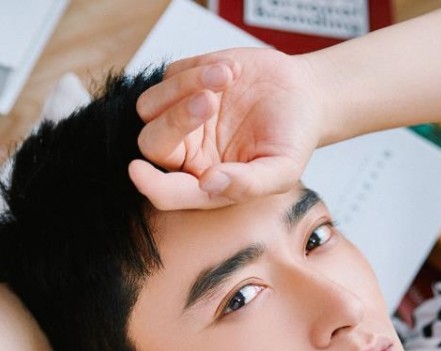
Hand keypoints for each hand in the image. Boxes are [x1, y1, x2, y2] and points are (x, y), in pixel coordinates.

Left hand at [130, 48, 322, 209]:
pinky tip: (233, 71)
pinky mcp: (182, 83)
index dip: (150, 185)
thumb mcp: (283, 170)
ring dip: (184, 87)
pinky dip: (198, 69)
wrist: (303, 94)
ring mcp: (180, 117)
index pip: (167, 192)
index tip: (137, 171)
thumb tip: (208, 184)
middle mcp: (186, 152)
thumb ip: (249, 184)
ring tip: (228, 76)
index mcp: (204, 182)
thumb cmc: (292, 138)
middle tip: (209, 102)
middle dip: (175, 122)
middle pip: (151, 144)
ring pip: (150, 107)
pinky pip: (170, 75)